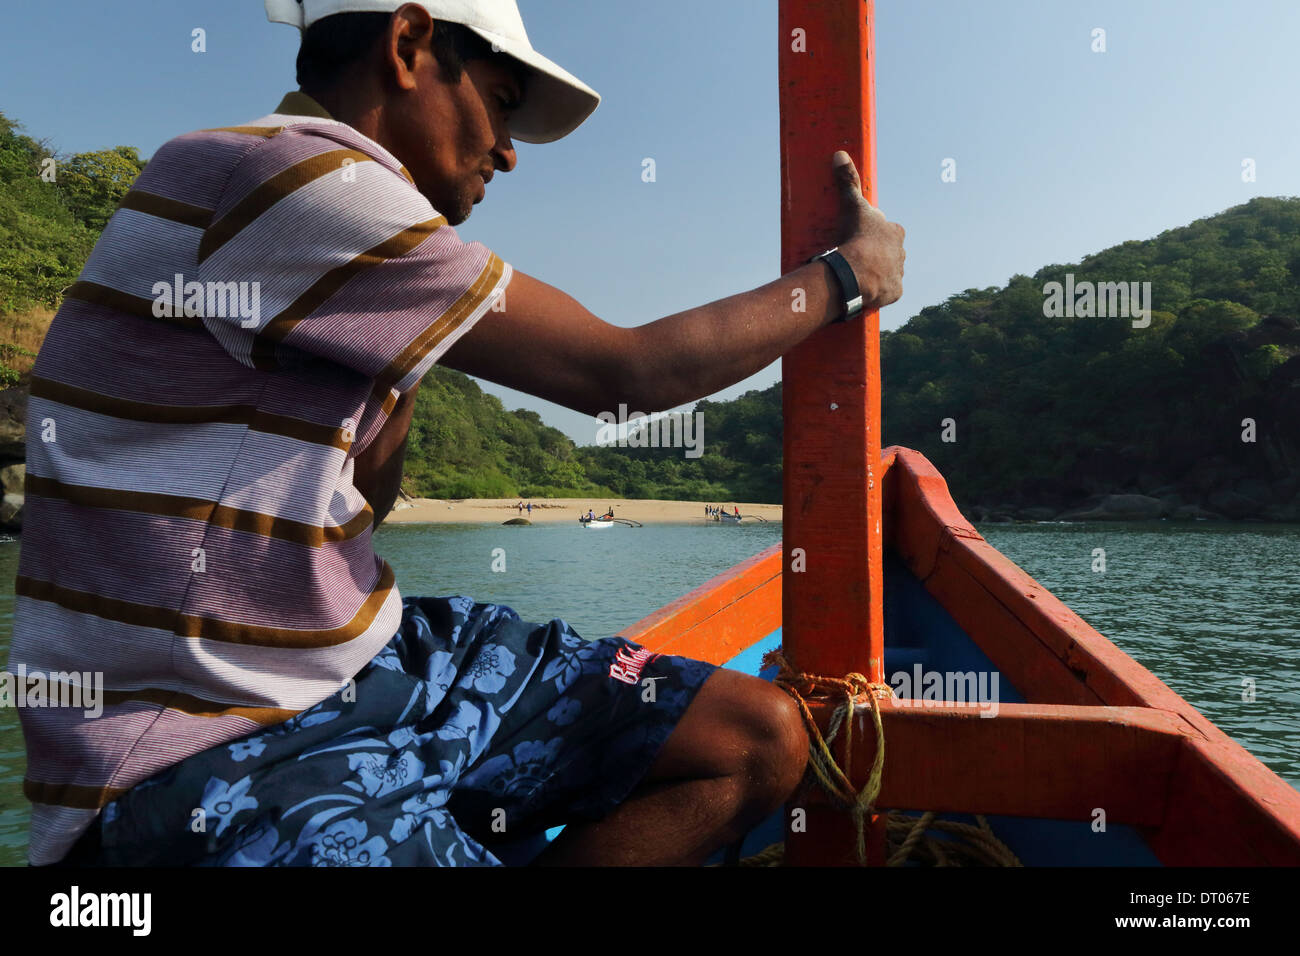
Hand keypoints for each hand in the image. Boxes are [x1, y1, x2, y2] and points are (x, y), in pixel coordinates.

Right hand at [831, 150, 904, 310]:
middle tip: (854, 257)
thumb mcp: (851, 206)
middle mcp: (902, 252)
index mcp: (895, 232)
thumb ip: (848, 181)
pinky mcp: (894, 293)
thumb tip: (840, 154)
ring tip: (856, 275)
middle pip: (888, 252)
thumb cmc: (855, 238)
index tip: (857, 238)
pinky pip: (886, 291)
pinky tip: (863, 290)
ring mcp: (898, 274)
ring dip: (876, 273)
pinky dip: (876, 291)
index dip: (872, 233)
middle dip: (874, 254)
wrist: (856, 273)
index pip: (886, 230)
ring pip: (888, 272)